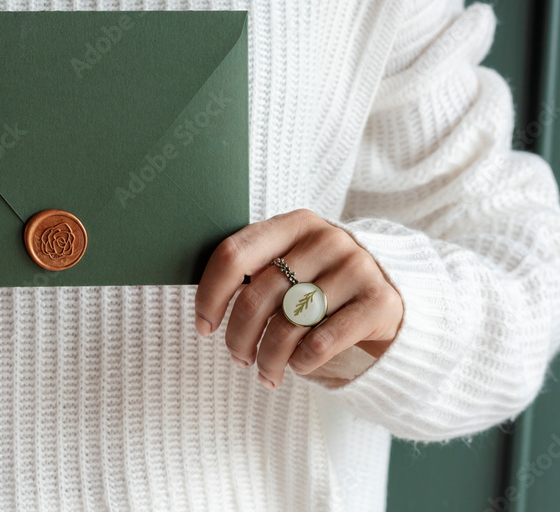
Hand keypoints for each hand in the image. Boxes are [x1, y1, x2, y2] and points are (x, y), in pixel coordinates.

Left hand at [194, 209, 402, 388]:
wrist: (393, 297)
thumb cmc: (324, 284)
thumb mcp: (292, 264)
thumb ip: (255, 272)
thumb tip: (206, 309)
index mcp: (294, 224)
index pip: (233, 254)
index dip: (210, 294)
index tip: (204, 326)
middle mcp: (326, 239)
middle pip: (256, 296)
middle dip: (238, 337)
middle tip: (238, 358)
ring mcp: (356, 268)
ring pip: (286, 325)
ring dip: (268, 359)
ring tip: (266, 373)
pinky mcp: (379, 302)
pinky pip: (320, 342)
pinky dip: (300, 363)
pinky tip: (297, 367)